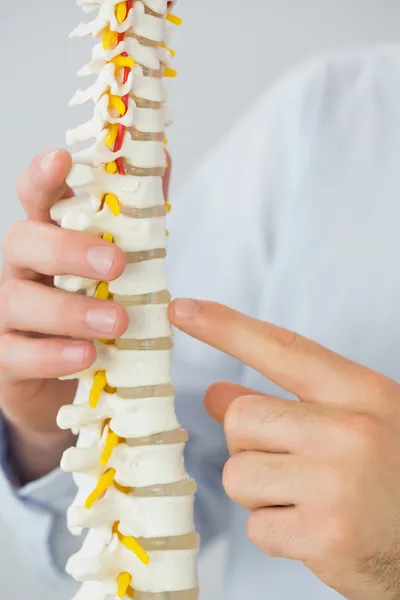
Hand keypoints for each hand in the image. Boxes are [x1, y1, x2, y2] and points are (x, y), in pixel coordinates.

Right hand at [0, 149, 170, 482]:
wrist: (76, 376)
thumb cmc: (96, 309)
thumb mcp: (123, 263)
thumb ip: (139, 216)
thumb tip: (163, 159)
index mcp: (49, 241)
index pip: (36, 200)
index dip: (43, 178)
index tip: (61, 160)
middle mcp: (22, 271)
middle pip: (21, 242)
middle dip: (66, 248)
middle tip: (114, 263)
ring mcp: (8, 315)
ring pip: (18, 300)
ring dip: (69, 310)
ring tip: (116, 321)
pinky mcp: (7, 360)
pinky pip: (17, 355)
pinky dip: (52, 355)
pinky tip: (85, 355)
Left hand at [169, 299, 399, 599]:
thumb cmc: (389, 474)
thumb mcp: (353, 420)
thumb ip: (286, 402)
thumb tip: (216, 393)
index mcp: (361, 391)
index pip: (280, 348)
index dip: (225, 326)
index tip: (182, 309)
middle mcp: (351, 431)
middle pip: (241, 419)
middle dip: (250, 444)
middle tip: (290, 461)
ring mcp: (337, 484)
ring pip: (238, 474)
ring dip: (261, 490)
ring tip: (306, 496)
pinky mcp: (325, 536)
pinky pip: (256, 525)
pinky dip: (275, 529)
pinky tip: (313, 527)